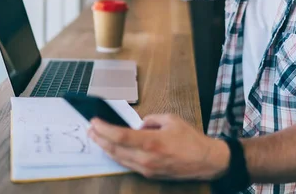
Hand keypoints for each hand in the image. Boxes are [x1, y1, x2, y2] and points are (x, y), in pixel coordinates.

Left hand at [88, 114, 229, 180]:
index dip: (104, 129)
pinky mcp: (149, 174)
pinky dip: (116, 156)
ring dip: (105, 148)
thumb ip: (151, 120)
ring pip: (118, 159)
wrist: (205, 161)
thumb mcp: (171, 119)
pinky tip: (111, 148)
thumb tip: (138, 125)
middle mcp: (146, 158)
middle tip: (90, 128)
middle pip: (114, 149)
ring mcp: (146, 169)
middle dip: (99, 138)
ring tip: (96, 137)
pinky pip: (127, 164)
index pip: (120, 136)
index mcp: (152, 142)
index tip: (94, 121)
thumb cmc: (191, 139)